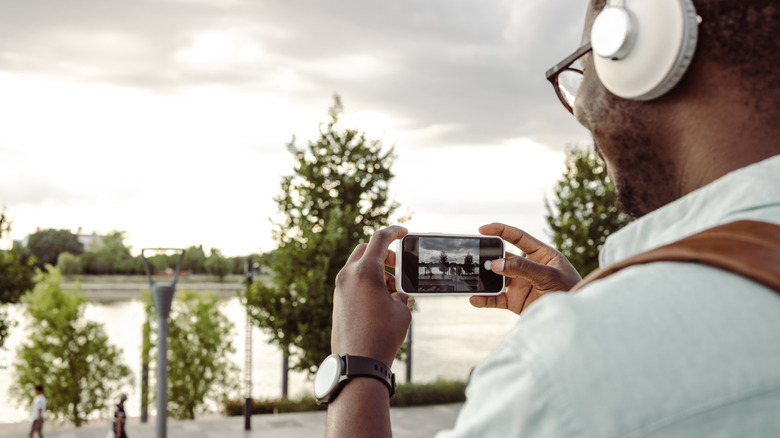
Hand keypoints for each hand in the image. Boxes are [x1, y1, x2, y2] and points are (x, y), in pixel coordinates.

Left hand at [331, 225, 413, 366]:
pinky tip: (383, 299)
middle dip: (384, 254)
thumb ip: (402, 295)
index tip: (404, 232)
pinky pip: (353, 281)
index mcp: (365, 271)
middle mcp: (348, 275)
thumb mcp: (402, 311)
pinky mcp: (337, 300)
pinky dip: (367, 281)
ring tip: (394, 291)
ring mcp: (340, 288)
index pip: (380, 239)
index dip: (394, 232)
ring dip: (377, 270)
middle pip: (366, 249)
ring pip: (358, 265)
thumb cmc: (382, 336)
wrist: (357, 363)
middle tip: (398, 265)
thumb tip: (401, 296)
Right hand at [469, 223, 581, 314]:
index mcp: (541, 254)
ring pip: (497, 278)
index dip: (501, 231)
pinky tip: (474, 299)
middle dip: (489, 257)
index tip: (483, 229)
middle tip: (476, 256)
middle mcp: (529, 268)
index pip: (518, 238)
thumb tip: (495, 264)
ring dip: (484, 278)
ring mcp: (521, 284)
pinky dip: (485, 299)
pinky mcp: (515, 302)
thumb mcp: (549, 276)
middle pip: (504, 258)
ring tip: (472, 278)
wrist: (575, 321)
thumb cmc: (570, 291)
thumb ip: (523, 268)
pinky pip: (496, 299)